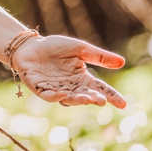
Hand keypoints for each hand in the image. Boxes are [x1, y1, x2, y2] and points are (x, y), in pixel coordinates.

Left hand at [11, 35, 126, 107]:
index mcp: (82, 78)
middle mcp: (70, 87)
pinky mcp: (40, 88)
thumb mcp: (80, 49)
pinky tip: (63, 94)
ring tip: (87, 99)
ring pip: (68, 99)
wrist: (29, 46)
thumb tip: (122, 62)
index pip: (100, 88)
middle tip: (101, 100)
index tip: (123, 104)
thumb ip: (99, 56)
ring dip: (77, 99)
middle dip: (93, 98)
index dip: (111, 96)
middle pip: (85, 96)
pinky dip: (56, 96)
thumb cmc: (54, 47)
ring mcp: (55, 89)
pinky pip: (49, 96)